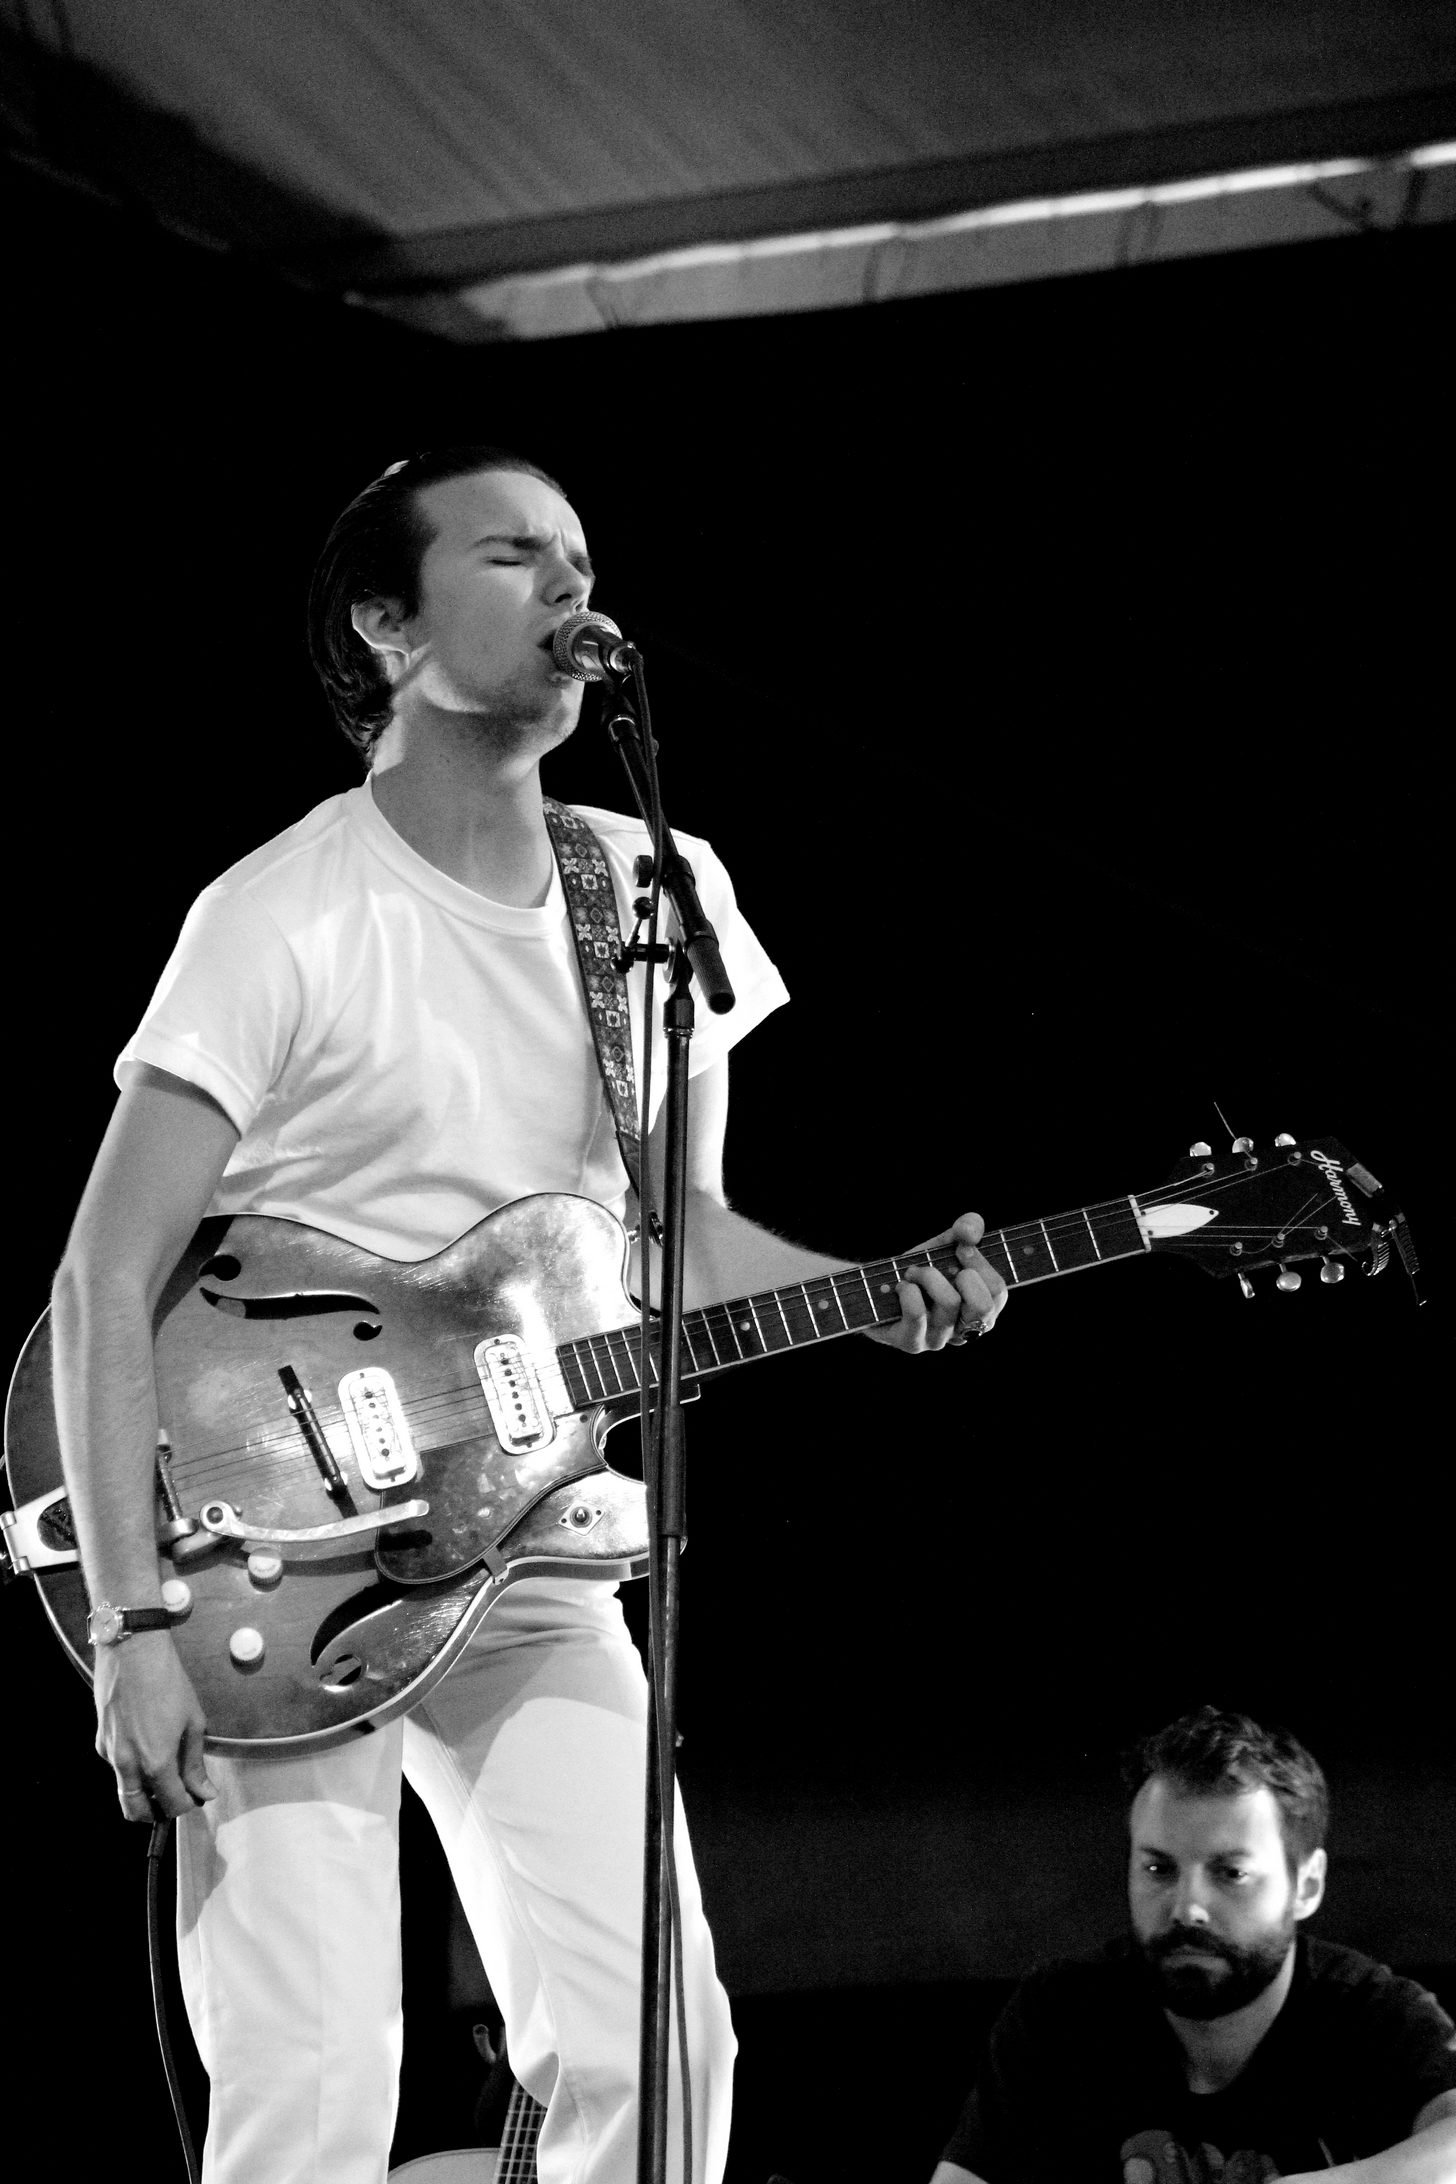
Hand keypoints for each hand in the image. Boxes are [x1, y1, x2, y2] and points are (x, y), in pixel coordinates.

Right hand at [93, 1630, 215, 1821]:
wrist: (132, 1651)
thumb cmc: (167, 1681)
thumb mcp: (192, 1719)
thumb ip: (195, 1762)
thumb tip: (205, 1792)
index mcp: (155, 1762)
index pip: (171, 1804)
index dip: (187, 1805)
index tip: (196, 1796)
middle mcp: (127, 1765)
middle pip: (136, 1811)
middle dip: (157, 1812)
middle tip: (175, 1797)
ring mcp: (110, 1754)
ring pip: (123, 1791)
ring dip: (142, 1794)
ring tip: (163, 1774)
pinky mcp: (100, 1740)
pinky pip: (116, 1768)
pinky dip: (131, 1770)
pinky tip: (146, 1748)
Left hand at [870, 1211, 1007, 1353]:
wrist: (876, 1286)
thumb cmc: (920, 1268)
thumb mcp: (946, 1244)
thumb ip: (966, 1229)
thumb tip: (969, 1229)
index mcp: (981, 1311)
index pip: (998, 1292)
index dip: (981, 1264)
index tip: (961, 1250)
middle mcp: (964, 1331)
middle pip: (983, 1306)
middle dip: (962, 1273)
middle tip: (943, 1265)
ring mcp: (939, 1340)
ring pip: (949, 1302)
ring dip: (928, 1275)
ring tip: (913, 1273)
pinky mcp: (912, 1343)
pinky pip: (917, 1312)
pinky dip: (908, 1289)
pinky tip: (901, 1287)